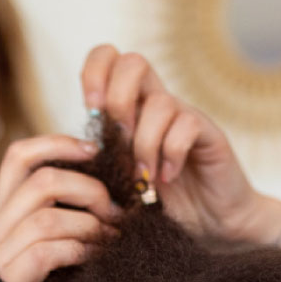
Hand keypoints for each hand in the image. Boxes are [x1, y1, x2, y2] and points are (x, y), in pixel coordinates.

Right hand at [0, 135, 118, 281]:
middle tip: (117, 211)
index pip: (19, 157)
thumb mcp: (34, 280)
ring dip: (92, 223)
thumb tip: (108, 235)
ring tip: (115, 240)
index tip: (95, 153)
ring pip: (48, 213)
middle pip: (42, 178)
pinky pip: (46, 252)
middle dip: (90, 187)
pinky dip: (79, 252)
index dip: (59, 144)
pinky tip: (96, 264)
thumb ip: (59, 252)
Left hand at [81, 45, 263, 239]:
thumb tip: (71, 151)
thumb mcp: (118, 180)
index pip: (108, 58)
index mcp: (130, 107)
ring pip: (159, 103)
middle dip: (118, 101)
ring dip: (144, 146)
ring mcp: (185, 116)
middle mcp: (156, 104)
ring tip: (144, 180)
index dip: (94, 73)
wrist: (208, 223)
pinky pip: (187, 126)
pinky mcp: (210, 134)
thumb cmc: (157, 203)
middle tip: (118, 142)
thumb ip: (99, 159)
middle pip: (133, 62)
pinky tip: (167, 177)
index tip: (91, 111)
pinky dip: (171, 154)